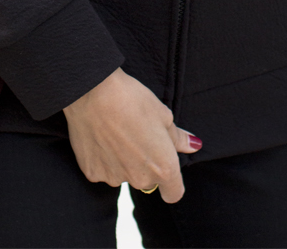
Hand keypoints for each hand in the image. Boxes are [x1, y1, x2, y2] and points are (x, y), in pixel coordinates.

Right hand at [63, 68, 200, 202]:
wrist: (94, 92)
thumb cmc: (133, 100)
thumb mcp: (163, 114)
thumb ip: (177, 137)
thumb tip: (193, 145)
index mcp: (163, 167)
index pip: (173, 193)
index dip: (172, 183)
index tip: (165, 167)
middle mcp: (140, 179)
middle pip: (147, 180)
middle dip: (145, 164)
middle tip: (137, 135)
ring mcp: (115, 179)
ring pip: (124, 174)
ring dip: (123, 161)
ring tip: (117, 132)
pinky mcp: (93, 174)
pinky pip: (103, 170)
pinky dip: (103, 159)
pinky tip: (101, 136)